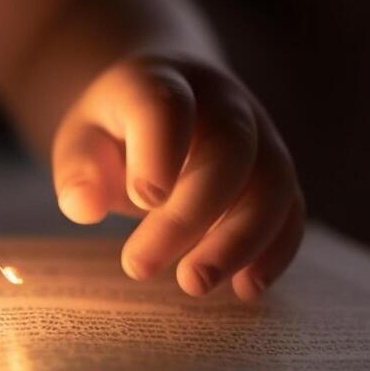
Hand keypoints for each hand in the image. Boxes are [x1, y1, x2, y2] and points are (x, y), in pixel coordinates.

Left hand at [50, 52, 303, 299]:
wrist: (163, 100)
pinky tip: (245, 289)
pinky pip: (291, 209)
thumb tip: (83, 207)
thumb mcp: (80, 138)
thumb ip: (78, 168)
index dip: (159, 152)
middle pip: (228, 149)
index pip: (168, 106)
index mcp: (161, 81)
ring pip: (272, 181)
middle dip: (190, 214)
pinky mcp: (277, 171)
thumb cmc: (116, 128)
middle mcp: (222, 101)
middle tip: (139, 267)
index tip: (141, 200)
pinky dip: (275, 251)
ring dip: (238, 240)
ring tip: (194, 284)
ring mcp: (259, 133)